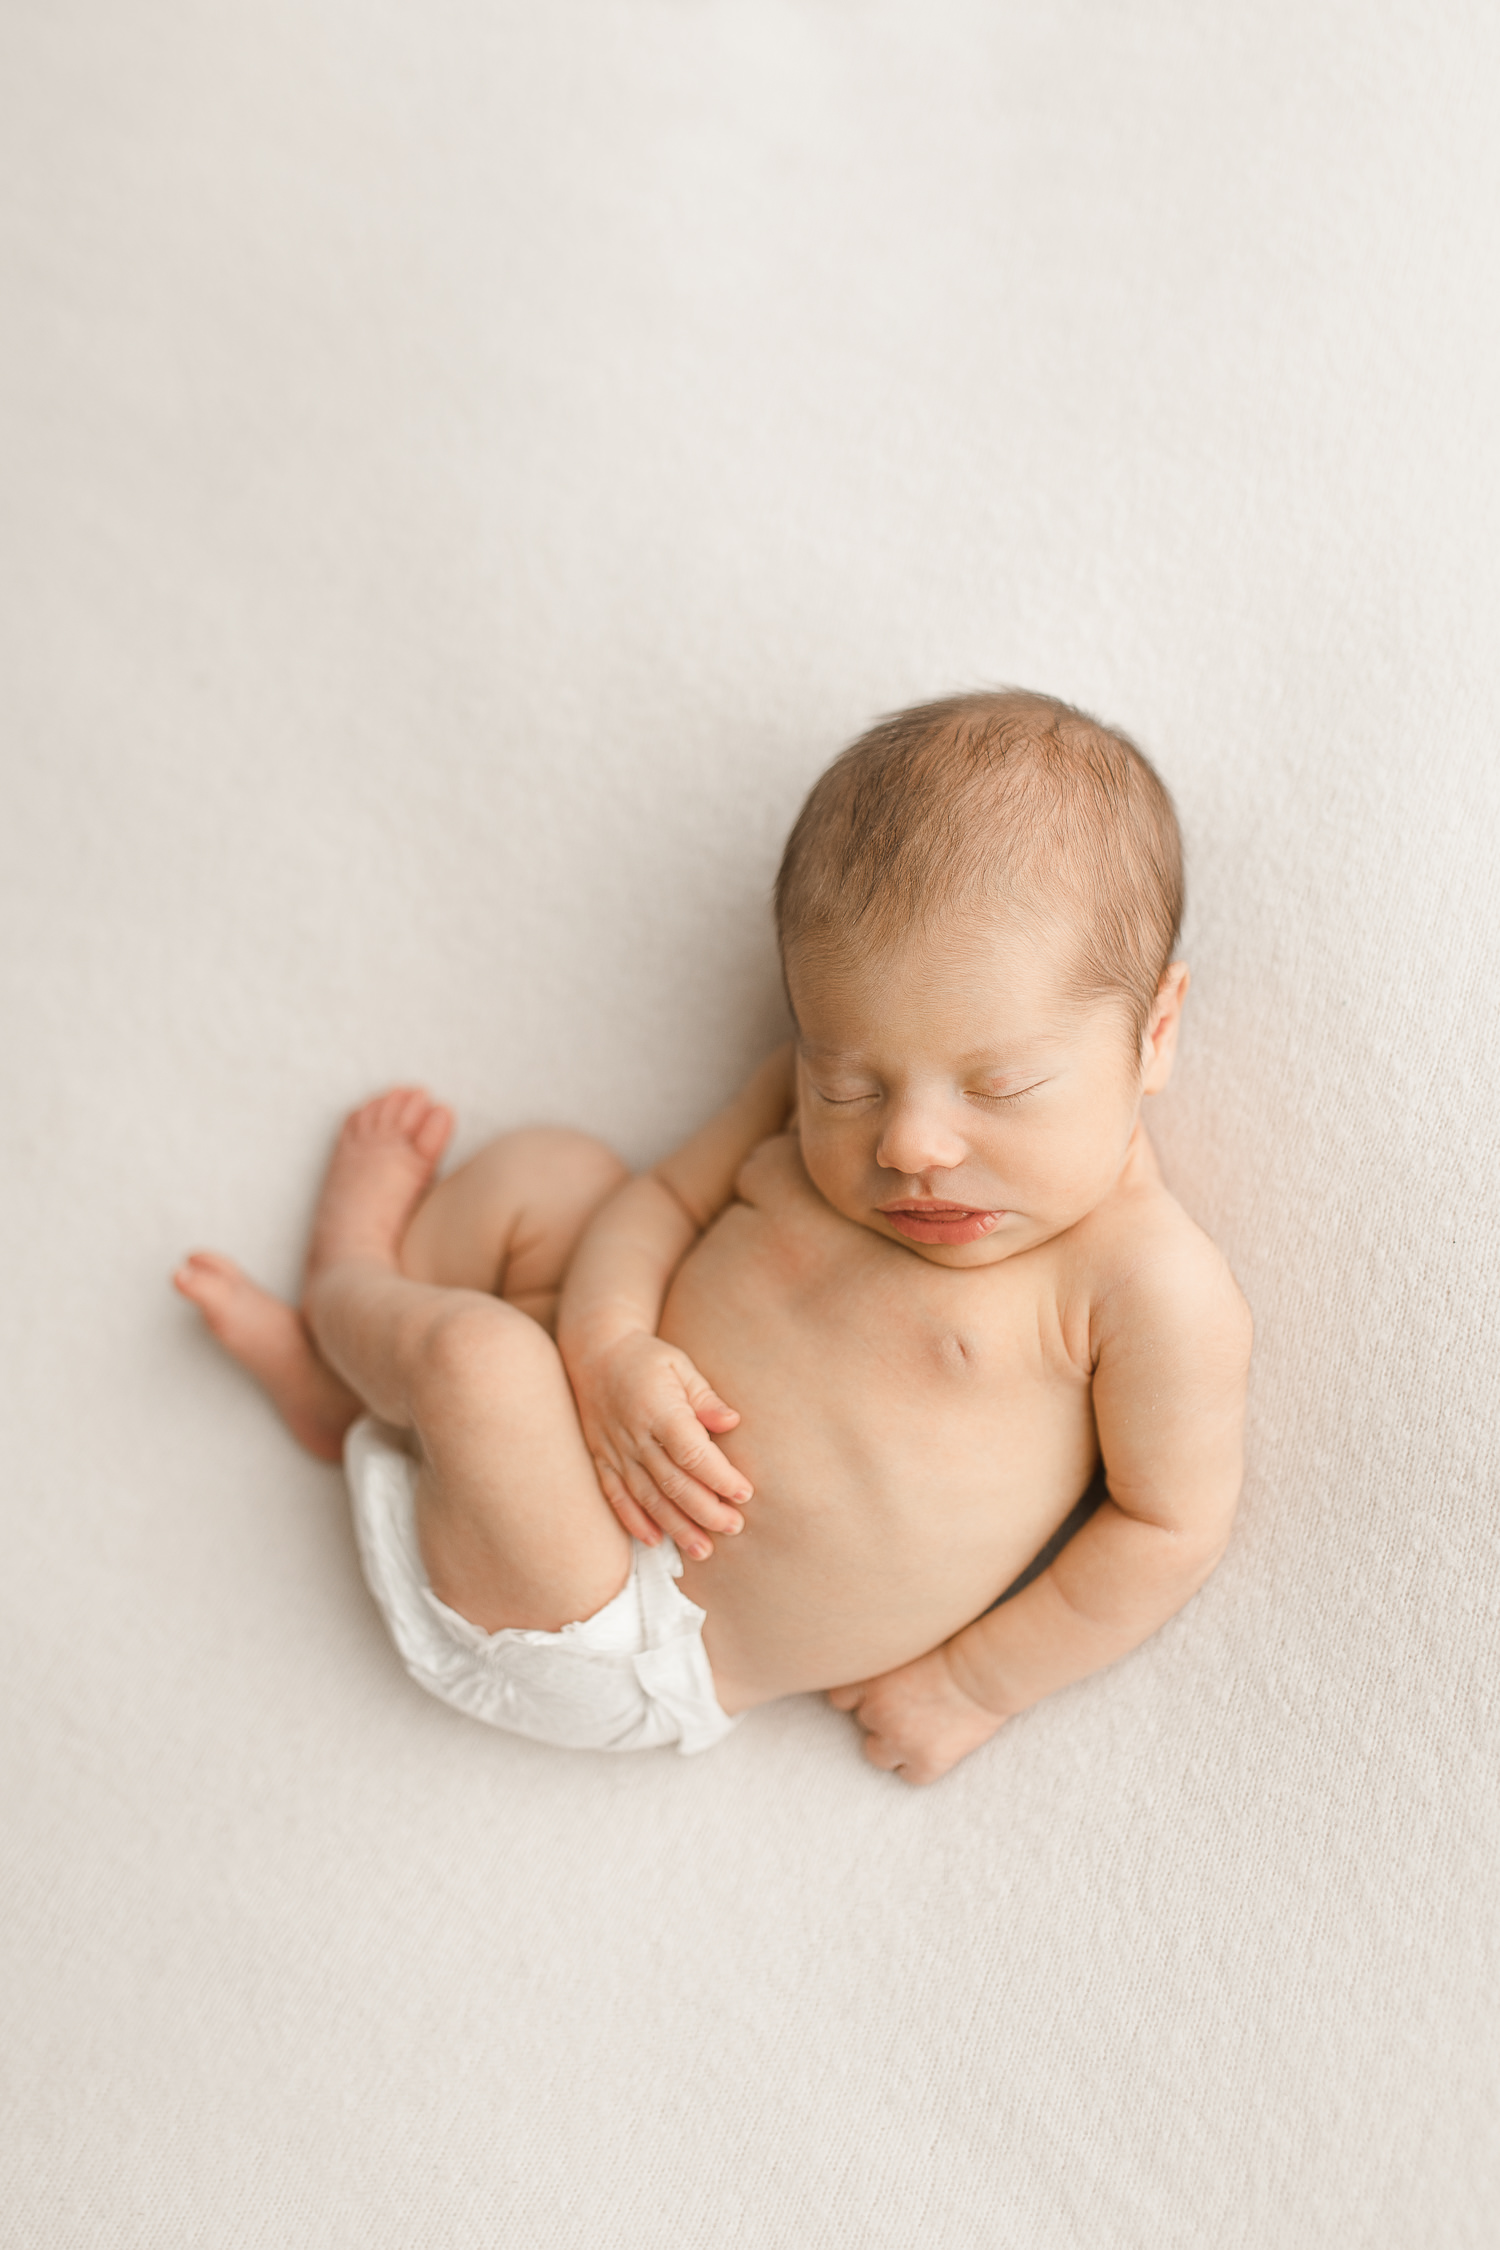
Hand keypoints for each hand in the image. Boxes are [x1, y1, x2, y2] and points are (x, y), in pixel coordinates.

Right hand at [575, 1331, 750, 1557]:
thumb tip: (732, 1422)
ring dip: (676, 1527)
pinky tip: (655, 1541)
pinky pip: (616, 1497)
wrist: (593, 1352)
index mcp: (658, 1410)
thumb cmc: (645, 1358)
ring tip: (703, 1550)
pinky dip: (634, 1521)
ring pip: (647, 1498)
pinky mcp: (602, 1459)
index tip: (744, 1493)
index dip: (719, 1477)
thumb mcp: (680, 1365)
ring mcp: (614, 1451)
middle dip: (706, 1510)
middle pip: (673, 1483)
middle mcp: (634, 1436)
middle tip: (734, 1526)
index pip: (692, 1453)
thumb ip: (705, 1398)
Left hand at [827, 1644, 1007, 1785]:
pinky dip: (919, 1766)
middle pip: (863, 1723)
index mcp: (870, 1679)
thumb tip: (864, 1657)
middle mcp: (878, 1711)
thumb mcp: (908, 1641)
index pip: (840, 1699)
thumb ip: (885, 1655)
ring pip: (877, 1754)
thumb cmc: (957, 1645)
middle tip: (910, 1705)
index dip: (860, 1697)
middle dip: (882, 1716)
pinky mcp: (927, 1762)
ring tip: (918, 1728)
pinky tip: (935, 1746)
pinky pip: (908, 1775)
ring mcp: (900, 1739)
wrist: (990, 1670)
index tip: (879, 1692)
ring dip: (893, 1744)